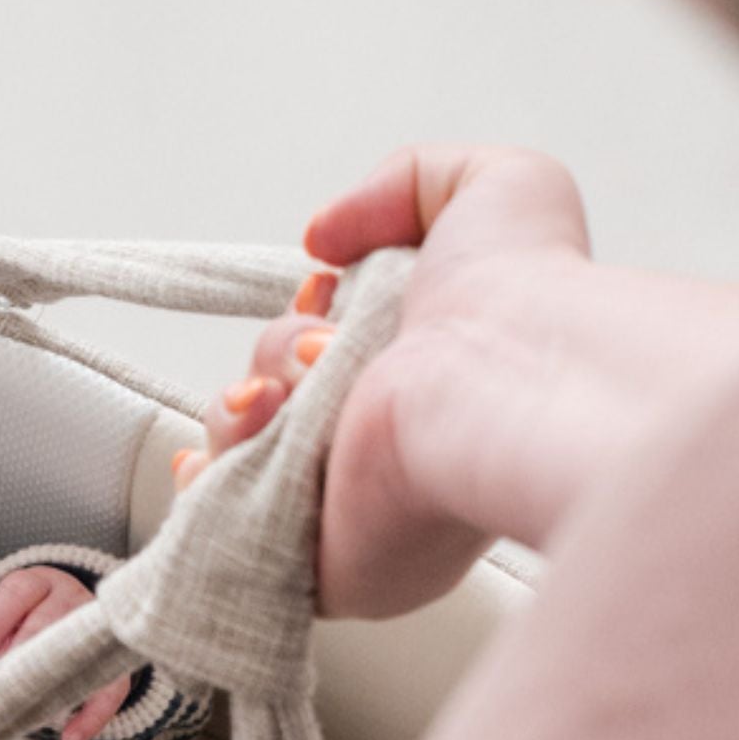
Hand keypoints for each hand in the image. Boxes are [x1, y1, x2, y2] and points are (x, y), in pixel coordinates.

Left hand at [0, 562, 132, 739]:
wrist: (66, 617)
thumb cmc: (23, 621)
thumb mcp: (3, 619)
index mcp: (37, 584)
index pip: (18, 591)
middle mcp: (70, 597)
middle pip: (48, 619)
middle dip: (24, 652)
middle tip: (6, 684)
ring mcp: (95, 626)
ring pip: (79, 650)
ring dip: (56, 682)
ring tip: (36, 713)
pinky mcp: (113, 659)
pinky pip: (111, 687)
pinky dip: (93, 715)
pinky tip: (72, 737)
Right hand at [190, 147, 738, 616]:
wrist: (511, 383)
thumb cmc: (526, 294)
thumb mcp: (499, 185)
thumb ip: (410, 181)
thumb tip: (322, 238)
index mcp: (427, 378)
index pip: (331, 358)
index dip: (305, 316)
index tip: (327, 289)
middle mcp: (388, 445)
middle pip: (272, 390)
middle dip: (277, 351)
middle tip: (326, 349)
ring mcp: (347, 504)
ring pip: (238, 445)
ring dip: (241, 403)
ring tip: (288, 395)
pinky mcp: (315, 558)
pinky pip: (221, 521)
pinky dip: (212, 476)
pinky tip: (240, 438)